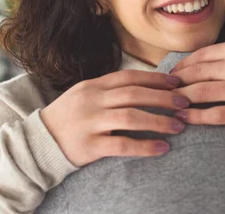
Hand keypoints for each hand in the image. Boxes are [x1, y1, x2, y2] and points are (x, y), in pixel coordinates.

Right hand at [40, 70, 189, 166]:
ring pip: (131, 117)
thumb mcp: (85, 95)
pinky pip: (122, 144)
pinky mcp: (89, 146)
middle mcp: (92, 100)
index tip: (177, 82)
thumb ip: (110, 89)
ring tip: (179, 125)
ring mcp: (90, 122)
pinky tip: (162, 148)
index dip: (156, 78)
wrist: (39, 142)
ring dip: (159, 120)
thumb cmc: (69, 117)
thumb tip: (145, 85)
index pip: (130, 77)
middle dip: (164, 97)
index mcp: (94, 85)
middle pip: (135, 94)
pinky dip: (145, 146)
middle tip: (185, 102)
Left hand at [170, 39, 224, 127]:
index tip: (170, 74)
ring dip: (180, 99)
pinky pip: (215, 115)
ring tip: (169, 104)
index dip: (181, 66)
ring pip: (200, 93)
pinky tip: (184, 119)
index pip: (200, 56)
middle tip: (163, 90)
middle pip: (195, 74)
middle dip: (175, 83)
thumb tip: (197, 61)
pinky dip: (195, 117)